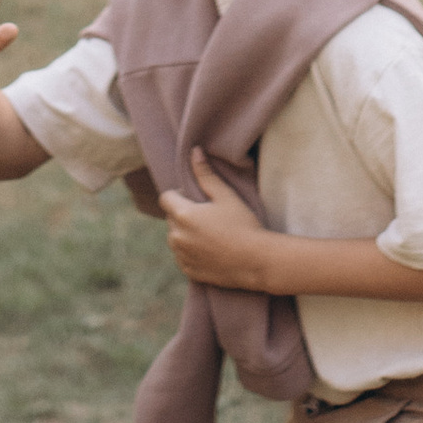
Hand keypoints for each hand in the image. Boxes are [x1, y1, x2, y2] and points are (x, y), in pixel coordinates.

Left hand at [160, 150, 278, 294]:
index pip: (165, 198)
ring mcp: (182, 256)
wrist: (257, 261)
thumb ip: (205, 174)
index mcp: (183, 215)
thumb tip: (194, 151)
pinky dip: (191, 251)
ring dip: (186, 233)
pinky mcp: (189, 271)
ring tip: (211, 233)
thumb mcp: (226, 196)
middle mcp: (177, 237)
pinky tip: (211, 249)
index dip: (179, 195)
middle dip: (183, 213)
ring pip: (175, 238)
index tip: (197, 198)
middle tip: (208, 215)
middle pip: (170, 218)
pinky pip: (182, 256)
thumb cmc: (243, 224)